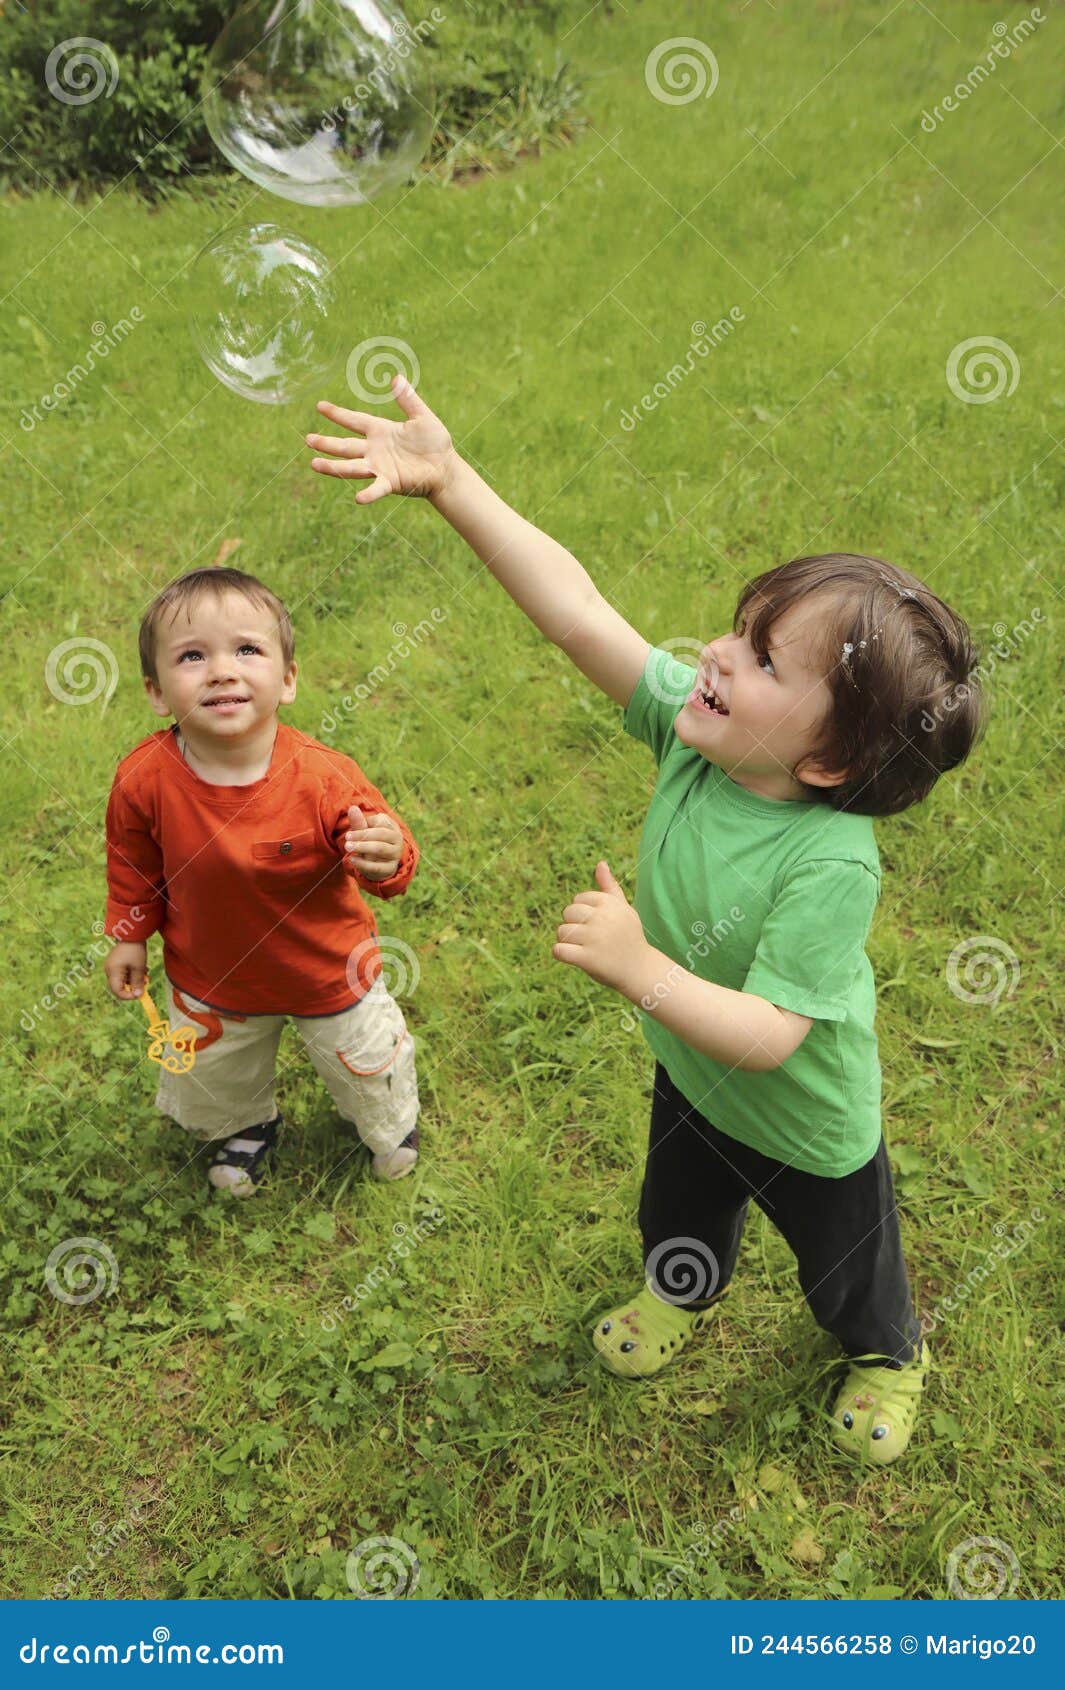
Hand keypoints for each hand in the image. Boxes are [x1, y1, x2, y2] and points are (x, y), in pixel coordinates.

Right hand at [104, 940, 147, 1001]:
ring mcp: (111, 967)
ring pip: (122, 981)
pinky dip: (132, 974)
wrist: (131, 933)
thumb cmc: (135, 950)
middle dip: (133, 987)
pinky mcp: (114, 963)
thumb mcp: (139, 968)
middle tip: (145, 983)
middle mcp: (108, 971)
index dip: (128, 996)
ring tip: (145, 973)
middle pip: (119, 987)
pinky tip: (141, 969)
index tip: (140, 995)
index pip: (117, 991)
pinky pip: (122, 974)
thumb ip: (138, 983)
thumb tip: (138, 995)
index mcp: (112, 972)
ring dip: (134, 980)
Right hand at [306, 375, 456, 503]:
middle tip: (307, 439)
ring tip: (314, 464)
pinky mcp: (391, 482)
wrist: (446, 468)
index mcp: (380, 431)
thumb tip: (396, 378)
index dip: (337, 414)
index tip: (320, 406)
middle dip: (326, 443)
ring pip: (352, 466)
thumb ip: (408, 399)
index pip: (354, 420)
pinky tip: (358, 498)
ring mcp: (380, 467)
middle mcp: (375, 449)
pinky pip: (377, 487)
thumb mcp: (422, 417)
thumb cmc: (435, 443)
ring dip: (333, 467)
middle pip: (346, 446)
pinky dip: (369, 493)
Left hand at [345, 804, 403, 880]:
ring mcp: (395, 854)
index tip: (351, 831)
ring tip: (348, 846)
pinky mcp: (390, 868)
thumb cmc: (370, 843)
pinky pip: (377, 866)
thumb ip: (359, 822)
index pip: (380, 821)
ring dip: (362, 847)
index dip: (364, 824)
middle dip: (362, 835)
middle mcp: (397, 839)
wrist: (378, 866)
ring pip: (380, 848)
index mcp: (392, 826)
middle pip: (380, 834)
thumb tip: (352, 807)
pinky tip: (352, 859)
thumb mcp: (364, 832)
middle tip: (346, 837)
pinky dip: (363, 863)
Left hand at [552, 861, 647, 994]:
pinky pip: (558, 950)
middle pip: (567, 913)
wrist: (640, 969)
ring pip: (562, 931)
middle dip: (573, 925)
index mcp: (609, 903)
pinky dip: (561, 954)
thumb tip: (600, 863)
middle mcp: (602, 918)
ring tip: (583, 948)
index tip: (597, 925)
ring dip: (567, 941)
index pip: (578, 900)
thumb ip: (609, 887)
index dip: (583, 914)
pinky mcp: (587, 958)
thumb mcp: (623, 909)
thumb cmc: (629, 936)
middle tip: (588, 938)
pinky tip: (573, 957)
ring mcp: (594, 938)